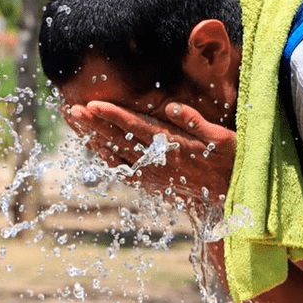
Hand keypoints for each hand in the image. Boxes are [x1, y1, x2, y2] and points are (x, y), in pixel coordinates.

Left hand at [64, 100, 235, 206]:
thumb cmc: (230, 162)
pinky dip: (107, 159)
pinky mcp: (154, 182)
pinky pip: (124, 171)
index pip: (137, 128)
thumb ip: (196, 122)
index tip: (92, 105)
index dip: (113, 116)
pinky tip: (95, 149)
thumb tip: (173, 106)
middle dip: (94, 124)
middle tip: (71, 110)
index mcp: (173, 146)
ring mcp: (154, 173)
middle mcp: (159, 161)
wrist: (231, 196)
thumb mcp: (222, 139)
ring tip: (76, 123)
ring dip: (95, 138)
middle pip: (119, 140)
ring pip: (117, 154)